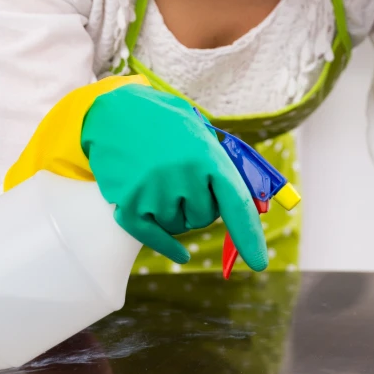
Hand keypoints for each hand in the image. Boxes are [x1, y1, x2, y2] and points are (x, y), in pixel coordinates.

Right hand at [80, 84, 266, 268]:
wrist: (114, 110)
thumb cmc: (164, 121)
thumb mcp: (199, 133)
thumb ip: (219, 165)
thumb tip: (245, 202)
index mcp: (207, 157)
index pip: (235, 204)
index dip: (249, 235)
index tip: (258, 263)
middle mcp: (183, 177)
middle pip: (205, 218)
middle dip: (200, 205)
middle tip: (185, 179)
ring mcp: (154, 192)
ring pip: (178, 227)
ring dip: (176, 213)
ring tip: (162, 181)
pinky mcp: (128, 204)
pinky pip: (153, 237)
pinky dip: (166, 246)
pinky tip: (181, 255)